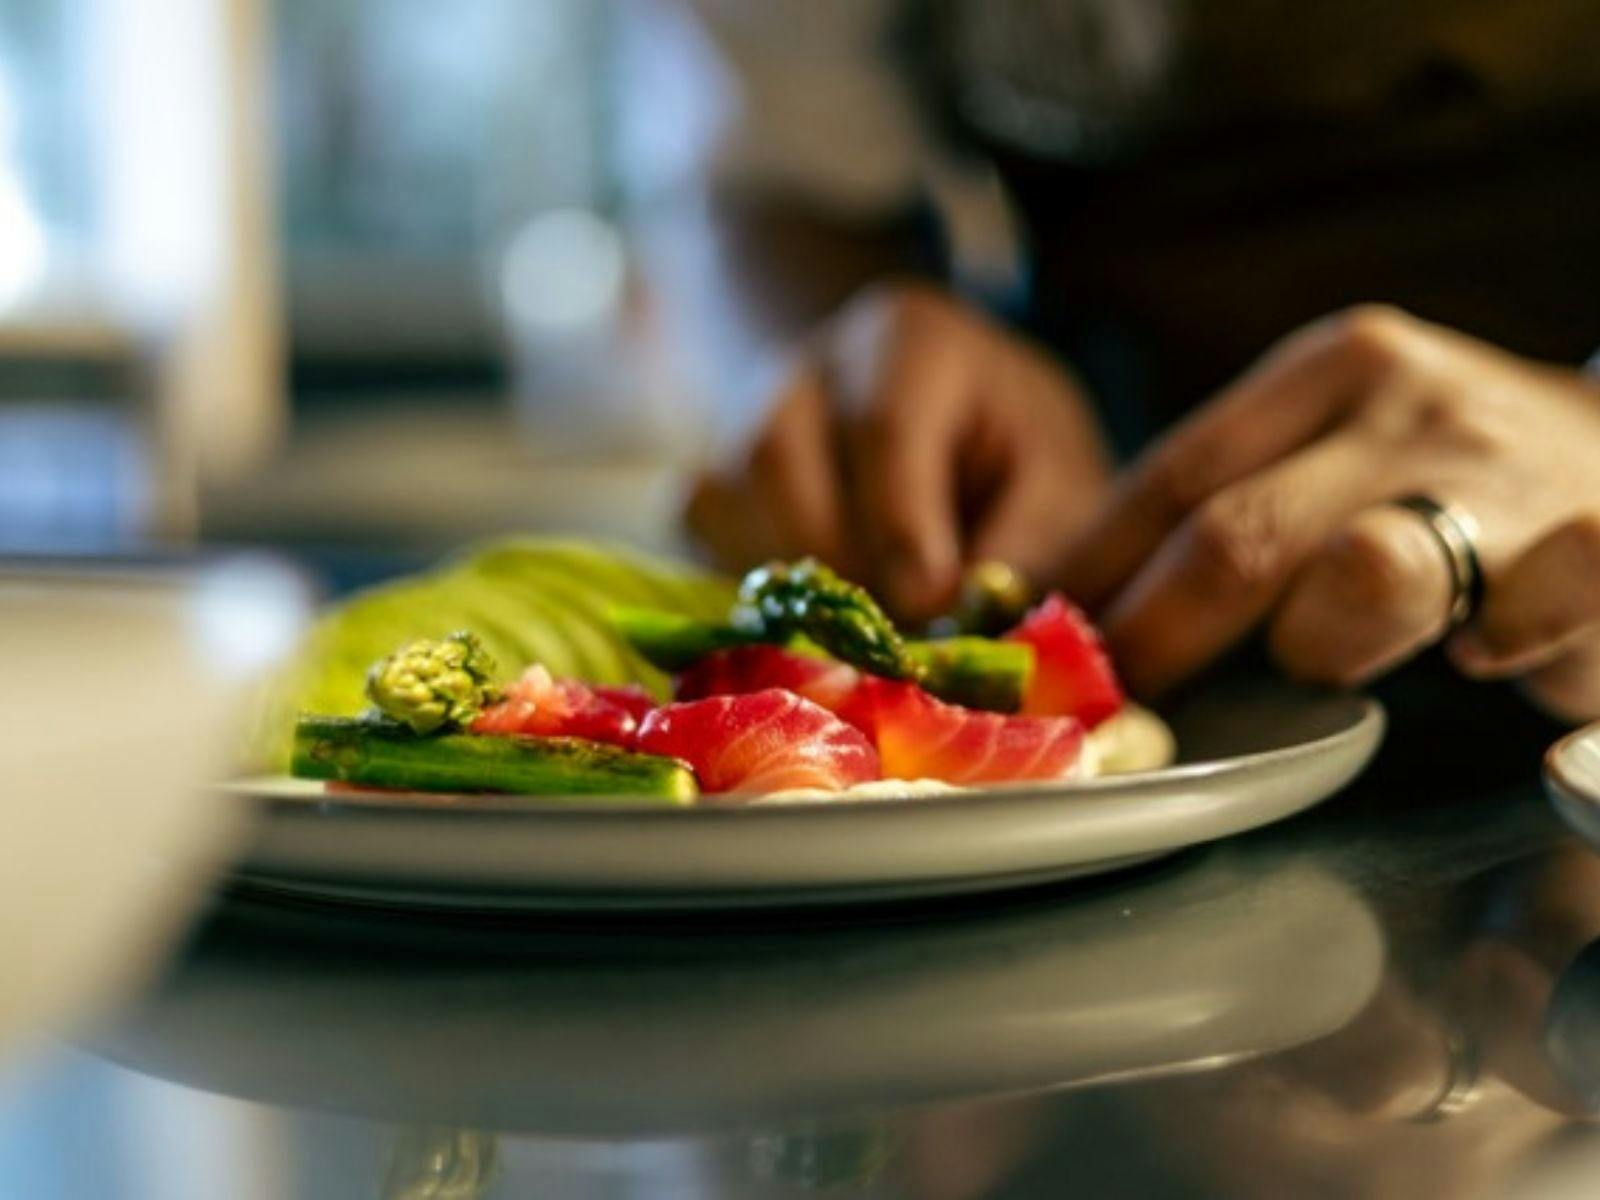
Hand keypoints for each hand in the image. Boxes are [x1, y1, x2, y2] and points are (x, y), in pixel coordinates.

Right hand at [687, 284, 1110, 622]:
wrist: (956, 431)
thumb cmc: (1015, 460)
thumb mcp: (1059, 484)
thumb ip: (1029, 543)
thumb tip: (964, 622)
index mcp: (909, 340)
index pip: (882, 427)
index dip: (901, 528)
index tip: (931, 604)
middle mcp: (808, 365)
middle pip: (778, 459)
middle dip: (840, 562)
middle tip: (896, 633)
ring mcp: (741, 418)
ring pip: (721, 501)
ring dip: (787, 582)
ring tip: (859, 627)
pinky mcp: (706, 480)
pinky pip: (693, 534)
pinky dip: (746, 589)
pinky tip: (813, 617)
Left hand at [1059, 306, 1599, 718]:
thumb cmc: (1459, 471)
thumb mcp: (1347, 440)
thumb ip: (1243, 496)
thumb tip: (1086, 596)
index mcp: (1334, 369)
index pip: (1173, 477)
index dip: (1092, 572)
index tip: (1037, 639)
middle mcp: (1412, 405)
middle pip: (1236, 535)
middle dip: (1154, 638)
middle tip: (1111, 703)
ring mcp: (1506, 477)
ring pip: (1364, 577)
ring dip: (1314, 647)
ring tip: (1321, 663)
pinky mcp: (1595, 550)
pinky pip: (1520, 622)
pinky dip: (1491, 651)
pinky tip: (1482, 656)